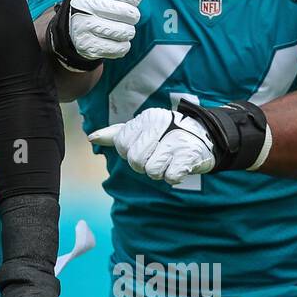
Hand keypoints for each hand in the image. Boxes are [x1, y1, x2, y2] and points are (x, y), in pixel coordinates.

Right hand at [65, 0, 156, 61]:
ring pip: (126, 32)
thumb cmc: (103, 1)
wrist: (75, 25)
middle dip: (132, 16)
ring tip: (118, 28)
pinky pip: (119, 49)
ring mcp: (84, 27)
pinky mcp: (87, 46)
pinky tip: (114, 40)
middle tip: (122, 16)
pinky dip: (122, 46)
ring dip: (127, 32)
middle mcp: (86, 5)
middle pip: (130, 14)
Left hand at [88, 105, 215, 184]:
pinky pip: (171, 177)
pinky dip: (174, 176)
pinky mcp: (190, 154)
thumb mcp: (142, 130)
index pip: (122, 145)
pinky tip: (180, 166)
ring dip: (160, 172)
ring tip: (169, 161)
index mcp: (145, 118)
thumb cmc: (167, 135)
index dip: (130, 153)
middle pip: (135, 160)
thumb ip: (117, 134)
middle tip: (157, 157)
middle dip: (144, 165)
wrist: (205, 136)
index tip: (145, 148)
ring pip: (152, 171)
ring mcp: (175, 139)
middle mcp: (160, 124)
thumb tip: (92, 137)